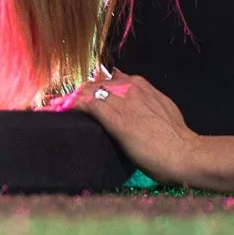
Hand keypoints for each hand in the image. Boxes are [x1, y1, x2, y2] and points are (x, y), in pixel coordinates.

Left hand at [51, 66, 197, 185]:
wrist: (184, 152)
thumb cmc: (175, 140)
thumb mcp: (162, 111)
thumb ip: (145, 101)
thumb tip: (131, 99)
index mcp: (140, 84)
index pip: (106, 82)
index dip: (90, 90)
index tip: (78, 99)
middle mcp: (128, 85)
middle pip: (92, 84)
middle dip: (75, 94)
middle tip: (58, 105)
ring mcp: (119, 97)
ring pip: (84, 91)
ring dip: (66, 100)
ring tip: (49, 108)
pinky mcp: (111, 113)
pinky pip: (81, 103)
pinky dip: (65, 106)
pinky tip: (54, 112)